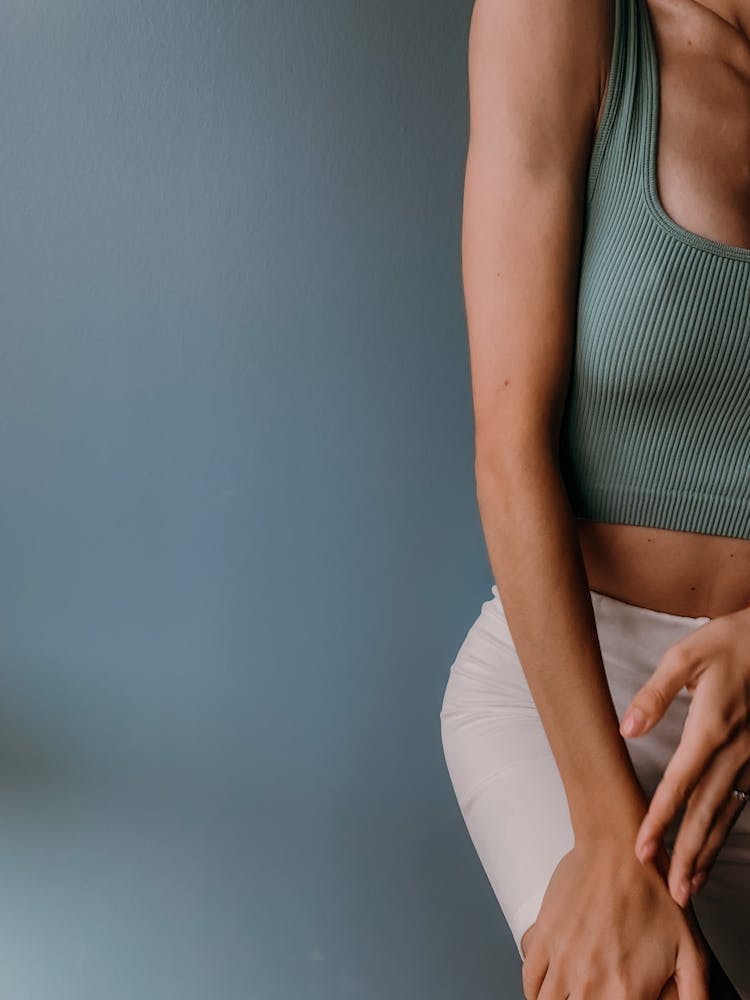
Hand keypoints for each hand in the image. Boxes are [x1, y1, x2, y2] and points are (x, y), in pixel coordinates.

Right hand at [520, 837, 708, 998]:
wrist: (617, 848)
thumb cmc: (653, 891)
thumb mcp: (692, 952)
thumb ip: (695, 995)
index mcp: (626, 993)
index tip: (621, 997)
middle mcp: (590, 983)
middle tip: (600, 991)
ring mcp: (562, 960)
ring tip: (574, 994)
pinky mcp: (543, 937)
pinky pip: (530, 981)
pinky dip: (537, 991)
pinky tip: (549, 988)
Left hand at [619, 607, 749, 906]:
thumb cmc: (731, 642)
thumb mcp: (686, 655)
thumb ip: (655, 694)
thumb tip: (626, 729)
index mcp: (711, 729)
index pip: (679, 785)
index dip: (659, 819)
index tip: (641, 849)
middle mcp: (735, 752)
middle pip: (706, 813)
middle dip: (687, 855)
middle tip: (673, 893)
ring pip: (727, 814)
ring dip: (708, 852)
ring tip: (692, 885)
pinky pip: (742, 803)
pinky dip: (726, 830)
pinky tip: (714, 847)